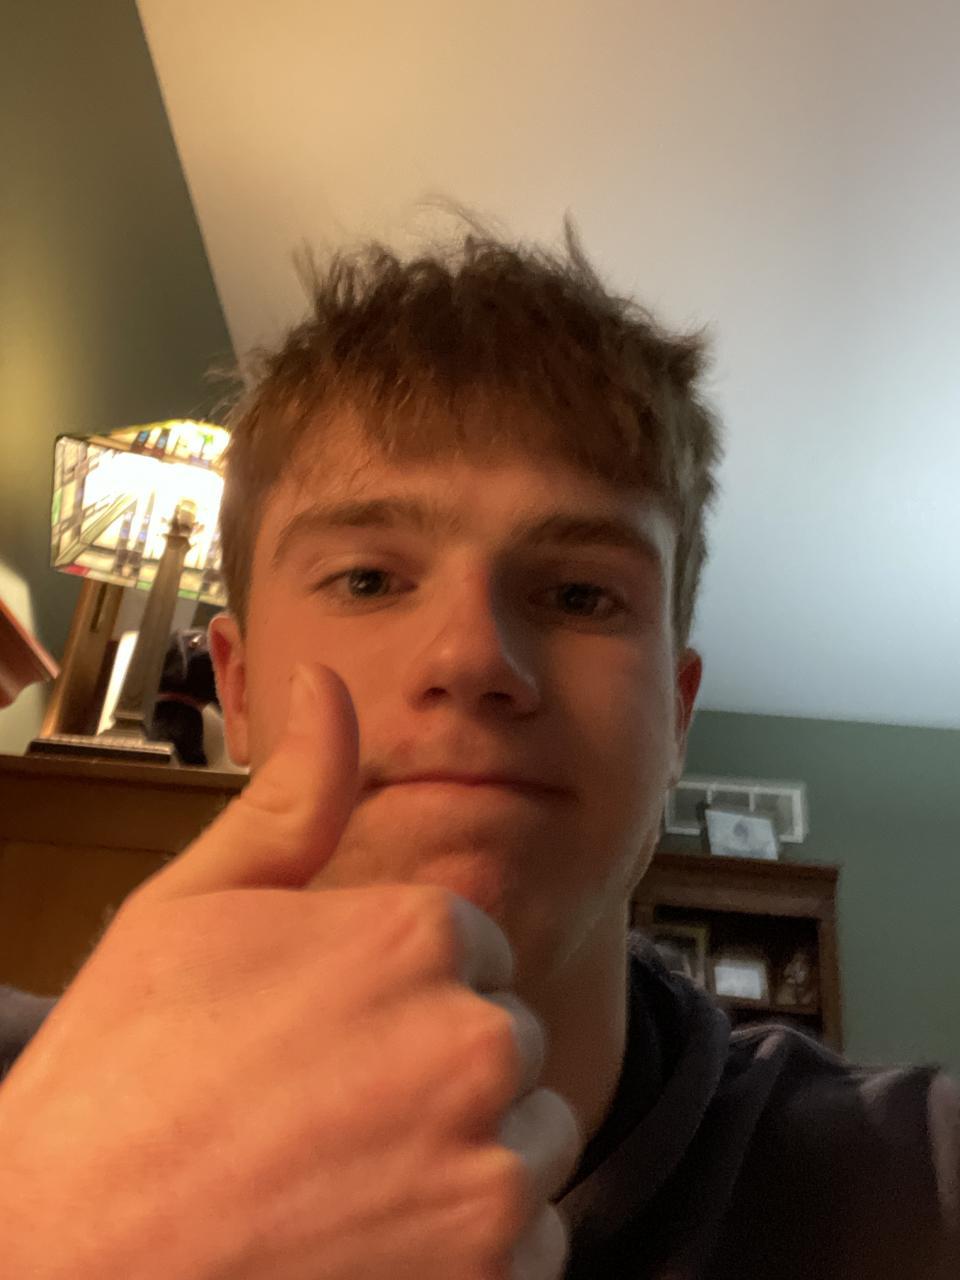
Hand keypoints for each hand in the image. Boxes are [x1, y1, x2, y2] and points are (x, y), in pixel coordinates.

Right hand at [0, 665, 581, 1278]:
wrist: (58, 1266)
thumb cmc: (118, 1087)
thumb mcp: (191, 910)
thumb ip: (292, 799)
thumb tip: (325, 686)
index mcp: (415, 934)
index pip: (470, 950)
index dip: (397, 994)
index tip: (329, 1035)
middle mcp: (472, 1041)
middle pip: (502, 1042)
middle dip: (437, 1072)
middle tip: (326, 1115)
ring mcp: (489, 1172)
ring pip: (525, 1141)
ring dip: (461, 1162)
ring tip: (345, 1179)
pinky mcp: (491, 1276)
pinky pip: (534, 1242)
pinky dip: (471, 1251)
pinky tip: (371, 1243)